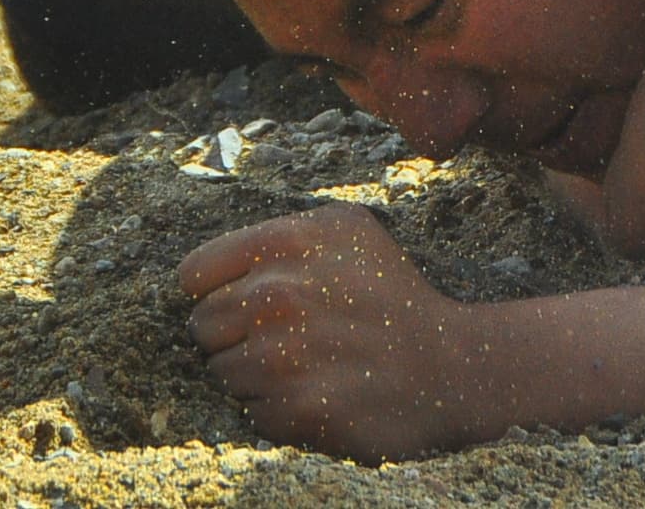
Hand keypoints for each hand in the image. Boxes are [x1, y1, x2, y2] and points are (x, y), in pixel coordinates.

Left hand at [180, 206, 484, 458]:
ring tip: (305, 366)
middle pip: (202, 327)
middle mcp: (277, 294)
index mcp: (286, 243)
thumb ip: (282, 236)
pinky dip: (278, 409)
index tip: (241, 302)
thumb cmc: (394, 296)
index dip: (214, 291)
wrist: (449, 366)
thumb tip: (219, 266)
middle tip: (282, 339)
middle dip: (234, 336)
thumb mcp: (348, 232)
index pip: (194, 275)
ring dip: (255, 376)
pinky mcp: (296, 408)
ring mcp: (284, 355)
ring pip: (224, 373)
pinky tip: (318, 393)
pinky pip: (252, 411)